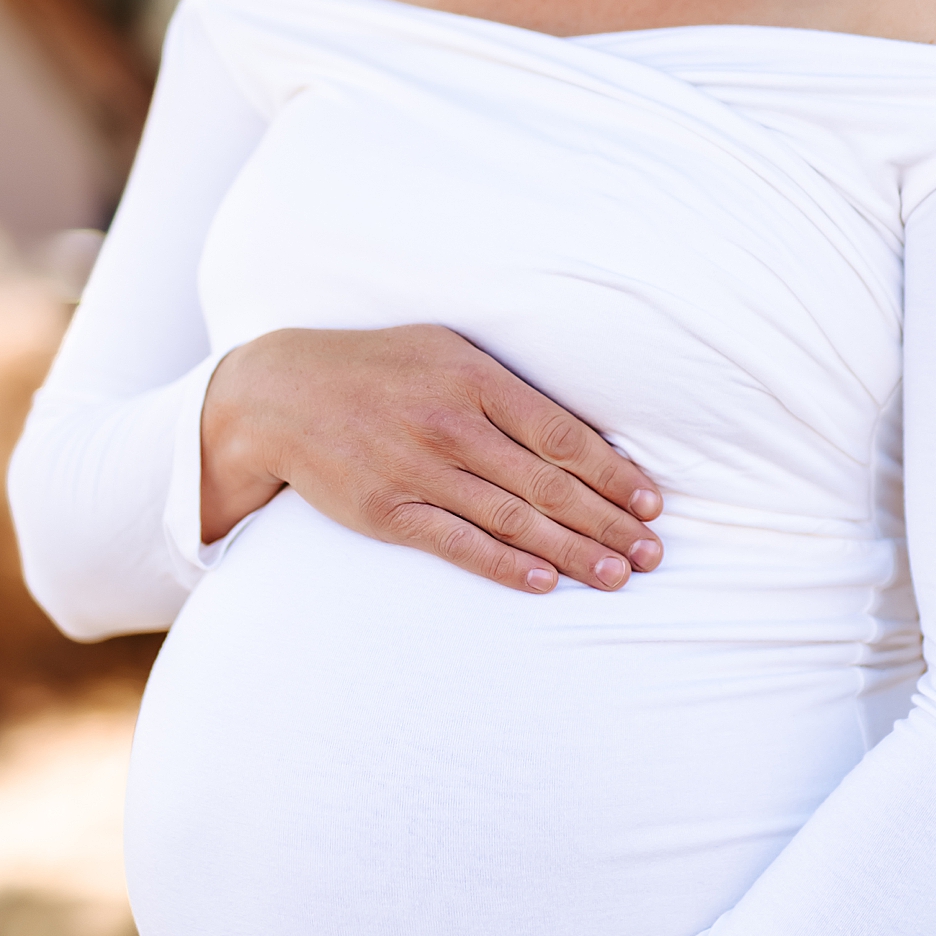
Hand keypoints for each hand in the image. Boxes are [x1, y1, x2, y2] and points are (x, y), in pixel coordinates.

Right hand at [199, 313, 661, 582]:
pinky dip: (505, 566)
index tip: (651, 504)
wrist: (282, 395)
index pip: (563, 434)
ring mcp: (419, 470)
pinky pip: (458, 544)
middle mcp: (452, 424)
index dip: (614, 473)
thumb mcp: (446, 352)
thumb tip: (577, 434)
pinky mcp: (389, 511)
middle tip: (653, 555)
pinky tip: (544, 582)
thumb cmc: (379, 369)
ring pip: (513, 520)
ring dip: (572, 552)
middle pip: (548, 484)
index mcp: (475, 378)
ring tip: (617, 577)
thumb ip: (506, 390)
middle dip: (608, 522)